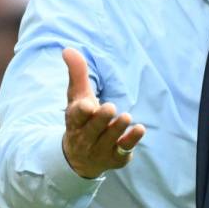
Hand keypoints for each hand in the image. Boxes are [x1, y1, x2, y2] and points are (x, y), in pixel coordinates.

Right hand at [61, 48, 145, 178]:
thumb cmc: (81, 119)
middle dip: (101, 119)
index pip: (76, 116)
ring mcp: (100, 149)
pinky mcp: (115, 158)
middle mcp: (85, 137)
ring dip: (117, 128)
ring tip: (126, 117)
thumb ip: (77, 74)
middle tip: (110, 108)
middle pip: (93, 129)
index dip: (82, 111)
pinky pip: (124, 150)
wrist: (79, 158)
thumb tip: (68, 49)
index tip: (87, 105)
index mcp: (75, 121)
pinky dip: (131, 140)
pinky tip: (140, 129)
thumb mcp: (77, 97)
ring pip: (109, 139)